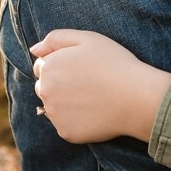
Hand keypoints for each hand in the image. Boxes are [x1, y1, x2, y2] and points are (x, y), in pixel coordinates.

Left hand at [31, 29, 170, 143]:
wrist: (137, 97)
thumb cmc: (115, 63)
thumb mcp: (88, 38)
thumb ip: (56, 38)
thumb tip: (34, 50)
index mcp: (48, 67)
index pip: (43, 67)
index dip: (63, 65)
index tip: (83, 69)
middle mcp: (45, 91)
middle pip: (45, 87)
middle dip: (60, 85)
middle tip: (89, 85)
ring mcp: (55, 114)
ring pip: (55, 108)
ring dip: (67, 104)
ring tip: (94, 99)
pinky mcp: (66, 132)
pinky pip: (66, 126)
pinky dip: (78, 121)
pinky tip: (96, 113)